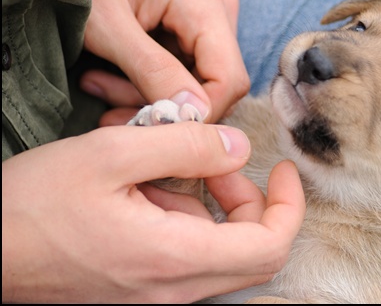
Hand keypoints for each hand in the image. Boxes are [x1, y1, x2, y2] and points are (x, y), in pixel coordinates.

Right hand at [1, 123, 305, 302]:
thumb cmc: (34, 205)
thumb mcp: (112, 153)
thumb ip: (185, 145)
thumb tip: (238, 147)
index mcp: (173, 259)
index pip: (269, 246)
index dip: (289, 205)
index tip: (283, 168)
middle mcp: (173, 290)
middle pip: (252, 253)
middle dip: (251, 202)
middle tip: (220, 162)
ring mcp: (157, 295)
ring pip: (220, 254)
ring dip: (212, 207)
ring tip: (165, 170)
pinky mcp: (140, 289)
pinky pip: (188, 257)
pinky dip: (185, 220)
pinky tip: (145, 192)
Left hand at [80, 0, 249, 123]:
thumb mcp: (109, 26)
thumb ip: (152, 70)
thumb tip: (195, 114)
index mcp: (203, 1)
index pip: (229, 78)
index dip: (201, 113)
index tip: (157, 131)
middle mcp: (219, 6)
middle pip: (215, 82)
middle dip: (168, 105)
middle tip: (112, 112)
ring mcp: (213, 13)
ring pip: (200, 80)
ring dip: (153, 94)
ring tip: (101, 85)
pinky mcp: (201, 23)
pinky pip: (190, 67)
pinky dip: (154, 81)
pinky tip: (117, 74)